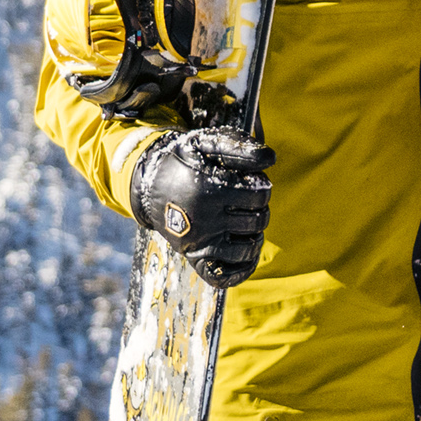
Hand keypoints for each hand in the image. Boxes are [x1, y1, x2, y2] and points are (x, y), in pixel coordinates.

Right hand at [130, 132, 272, 285]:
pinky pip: (224, 276)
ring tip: (245, 221)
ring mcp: (199, 243)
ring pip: (247, 249)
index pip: (260, 195)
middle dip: (260, 209)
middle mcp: (204, 220)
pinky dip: (242, 268)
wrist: (149, 185)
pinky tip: (245, 250)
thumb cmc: (185, 163)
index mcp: (209, 190)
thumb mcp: (206, 144)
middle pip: (258, 221)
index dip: (263, 186)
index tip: (252, 181)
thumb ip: (239, 147)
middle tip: (248, 201)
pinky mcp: (194, 258)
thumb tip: (271, 159)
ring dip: (255, 234)